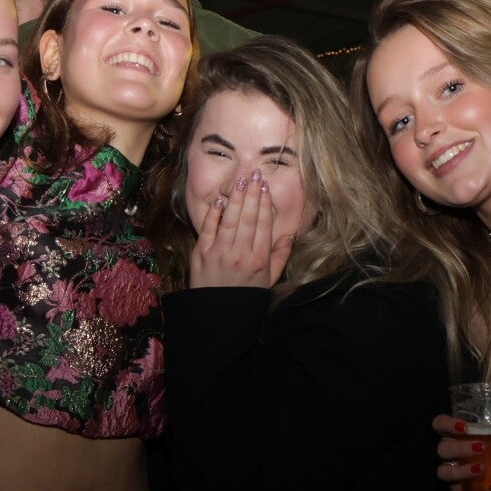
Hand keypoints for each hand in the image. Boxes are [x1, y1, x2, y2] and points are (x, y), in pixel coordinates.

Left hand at [187, 171, 292, 289]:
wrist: (218, 315)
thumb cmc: (246, 296)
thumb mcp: (269, 279)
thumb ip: (280, 256)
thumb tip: (290, 234)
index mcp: (259, 259)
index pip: (263, 225)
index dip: (265, 204)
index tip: (265, 187)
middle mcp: (240, 254)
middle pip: (248, 218)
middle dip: (252, 194)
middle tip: (255, 175)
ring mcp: (219, 253)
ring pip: (230, 220)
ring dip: (236, 199)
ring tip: (241, 182)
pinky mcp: (201, 254)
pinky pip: (208, 229)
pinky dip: (214, 214)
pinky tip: (220, 200)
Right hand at [431, 414, 490, 490]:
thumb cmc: (489, 445)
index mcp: (453, 434)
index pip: (439, 424)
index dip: (447, 424)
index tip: (464, 427)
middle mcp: (447, 453)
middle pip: (442, 450)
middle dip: (460, 449)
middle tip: (481, 447)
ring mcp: (450, 472)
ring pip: (444, 473)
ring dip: (461, 471)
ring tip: (482, 469)